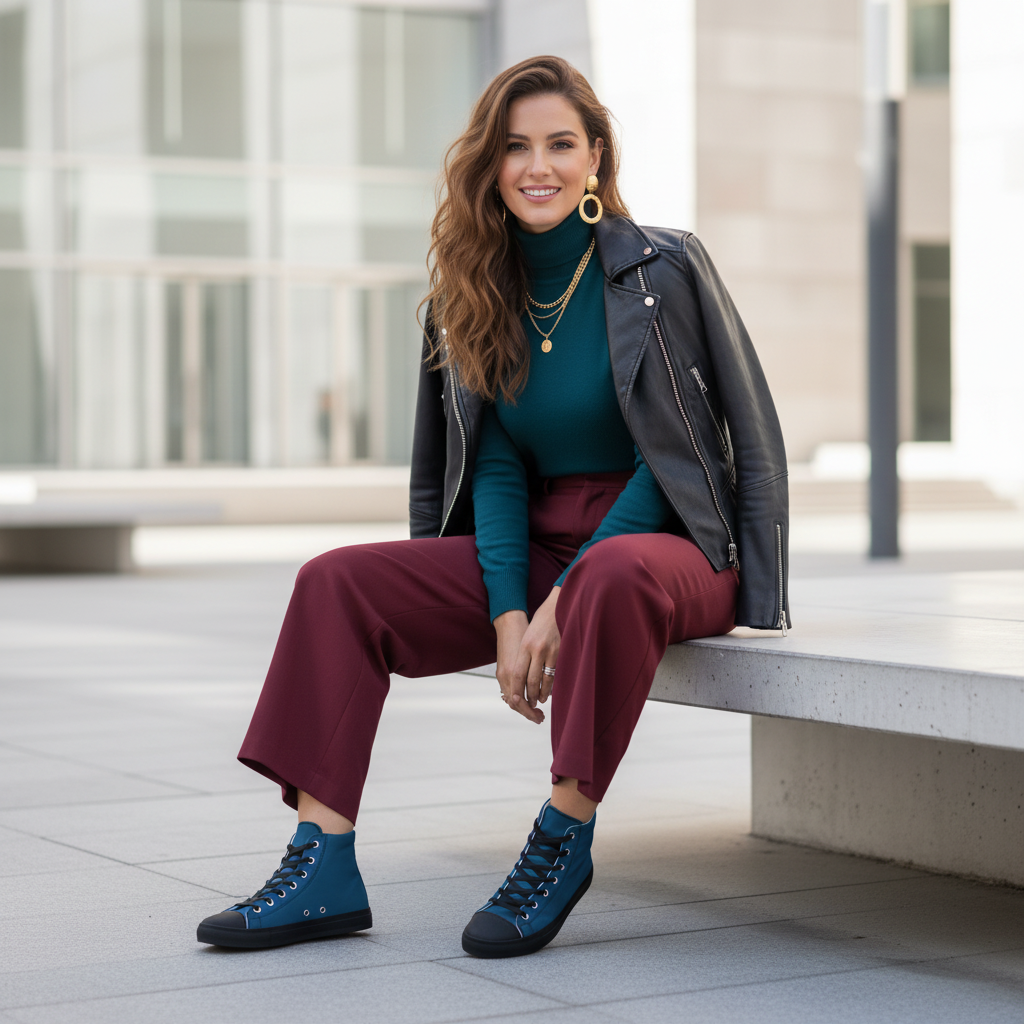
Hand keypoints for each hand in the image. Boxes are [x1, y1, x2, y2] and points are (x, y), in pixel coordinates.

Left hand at [493, 587, 560, 723]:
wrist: (558, 605)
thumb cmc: (541, 621)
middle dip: (529, 695)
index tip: (515, 700)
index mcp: (524, 645)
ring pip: (544, 679)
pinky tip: (550, 689)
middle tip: (529, 704)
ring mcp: (550, 651)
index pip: (517, 674)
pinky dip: (552, 684)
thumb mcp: (528, 636)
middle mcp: (536, 649)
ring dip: (542, 693)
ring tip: (540, 700)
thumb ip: (525, 655)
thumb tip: (521, 677)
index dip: (516, 689)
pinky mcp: (561, 651)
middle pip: (530, 680)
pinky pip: (555, 672)